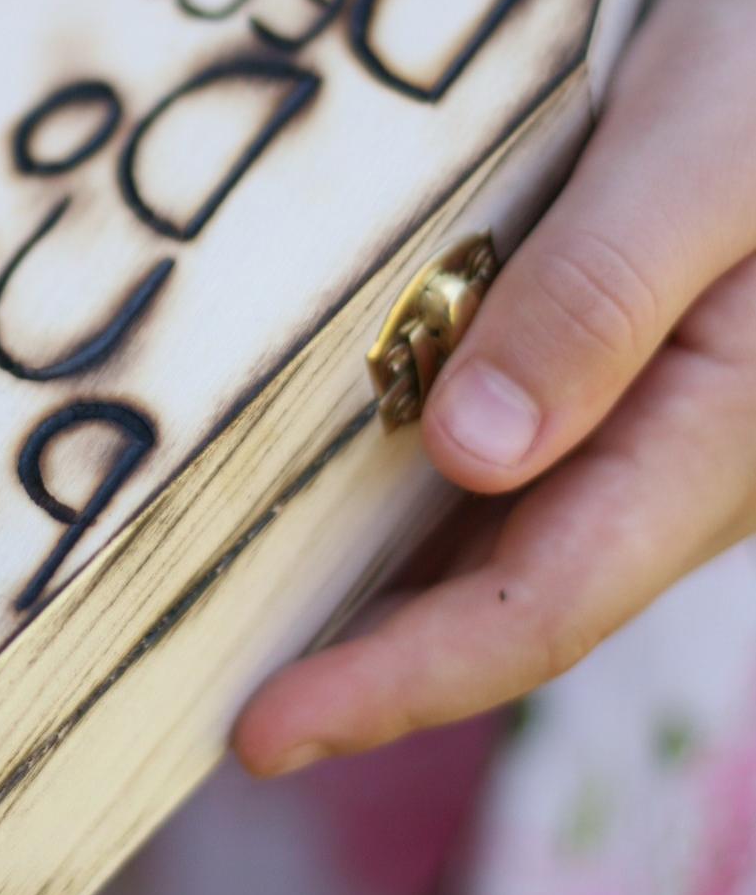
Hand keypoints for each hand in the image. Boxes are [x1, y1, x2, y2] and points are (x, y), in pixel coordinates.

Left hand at [233, 0, 755, 776]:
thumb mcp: (699, 163)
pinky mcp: (593, 369)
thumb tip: (474, 453)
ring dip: (358, 588)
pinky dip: (387, 487)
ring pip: (479, 539)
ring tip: (217, 610)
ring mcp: (625, 419)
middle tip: (189, 689)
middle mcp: (660, 457)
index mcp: (708, 438)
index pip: (535, 606)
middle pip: (491, 598)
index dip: (396, 681)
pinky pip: (481, 457)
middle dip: (353, 663)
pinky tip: (300, 477)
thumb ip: (600, 300)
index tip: (261, 731)